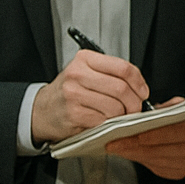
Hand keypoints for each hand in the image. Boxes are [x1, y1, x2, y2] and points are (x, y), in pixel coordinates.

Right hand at [31, 50, 150, 142]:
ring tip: (119, 115)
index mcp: (85, 59)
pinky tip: (104, 121)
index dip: (139, 82)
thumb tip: (140, 87)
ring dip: (123, 115)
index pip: (123, 68)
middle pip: (121, 88)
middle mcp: (77, 74)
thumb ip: (111, 74)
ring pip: (115, 106)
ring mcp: (74, 95)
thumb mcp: (87, 73)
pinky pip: (103, 120)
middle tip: (135, 108)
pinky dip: (109, 124)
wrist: (41, 110)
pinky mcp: (73, 114)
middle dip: (134, 102)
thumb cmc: (69, 91)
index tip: (143, 92)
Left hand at [105, 99, 184, 179]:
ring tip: (118, 148)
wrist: (176, 129)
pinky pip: (160, 170)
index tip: (137, 134)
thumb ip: (159, 111)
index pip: (179, 130)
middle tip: (117, 144)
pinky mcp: (180, 171)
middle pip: (168, 149)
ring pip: (161, 161)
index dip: (157, 133)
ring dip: (136, 155)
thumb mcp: (168, 106)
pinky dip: (143, 162)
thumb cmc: (171, 116)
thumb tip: (136, 117)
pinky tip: (131, 154)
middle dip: (139, 146)